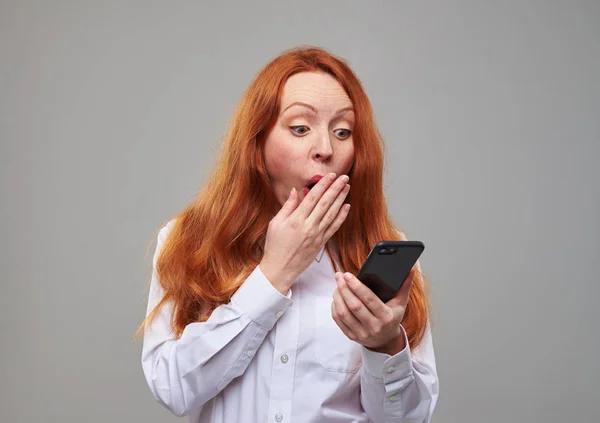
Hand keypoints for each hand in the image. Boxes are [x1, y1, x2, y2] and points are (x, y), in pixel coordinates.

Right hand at [260, 173, 350, 293]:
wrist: (280, 269)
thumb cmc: (275, 246)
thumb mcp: (275, 223)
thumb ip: (287, 206)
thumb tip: (294, 191)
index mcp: (296, 220)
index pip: (313, 197)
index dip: (323, 185)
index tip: (330, 176)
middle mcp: (308, 226)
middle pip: (325, 203)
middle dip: (335, 188)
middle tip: (344, 177)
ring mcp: (317, 235)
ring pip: (332, 213)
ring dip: (341, 199)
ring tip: (347, 187)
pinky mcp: (321, 243)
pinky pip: (334, 227)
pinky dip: (341, 216)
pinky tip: (346, 207)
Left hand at [331, 266, 416, 354]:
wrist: (385, 341)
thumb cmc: (392, 317)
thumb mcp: (401, 303)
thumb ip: (405, 285)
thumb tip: (411, 268)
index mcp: (386, 317)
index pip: (369, 300)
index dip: (357, 286)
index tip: (348, 275)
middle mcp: (373, 327)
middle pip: (354, 305)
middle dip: (344, 288)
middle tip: (339, 275)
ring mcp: (361, 333)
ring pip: (343, 313)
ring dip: (338, 296)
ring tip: (338, 284)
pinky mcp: (351, 336)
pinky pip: (338, 320)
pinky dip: (335, 306)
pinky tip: (337, 296)